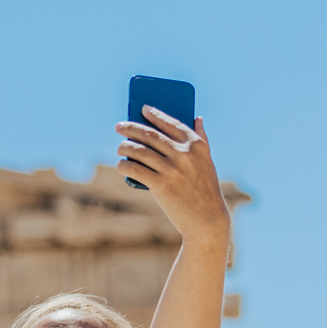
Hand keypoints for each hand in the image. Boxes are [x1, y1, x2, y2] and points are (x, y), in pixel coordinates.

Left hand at [115, 110, 229, 243]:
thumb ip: (202, 138)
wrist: (207, 218)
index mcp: (197, 145)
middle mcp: (184, 154)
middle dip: (132, 128)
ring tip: (120, 147)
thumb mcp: (207, 161)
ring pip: (140, 151)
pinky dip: (125, 166)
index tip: (143, 109)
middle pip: (151, 135)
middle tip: (119, 126)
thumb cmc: (205, 189)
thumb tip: (197, 117)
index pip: (171, 123)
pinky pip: (135, 170)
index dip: (155, 114)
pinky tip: (121, 165)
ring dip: (125, 147)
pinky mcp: (160, 185)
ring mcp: (172, 169)